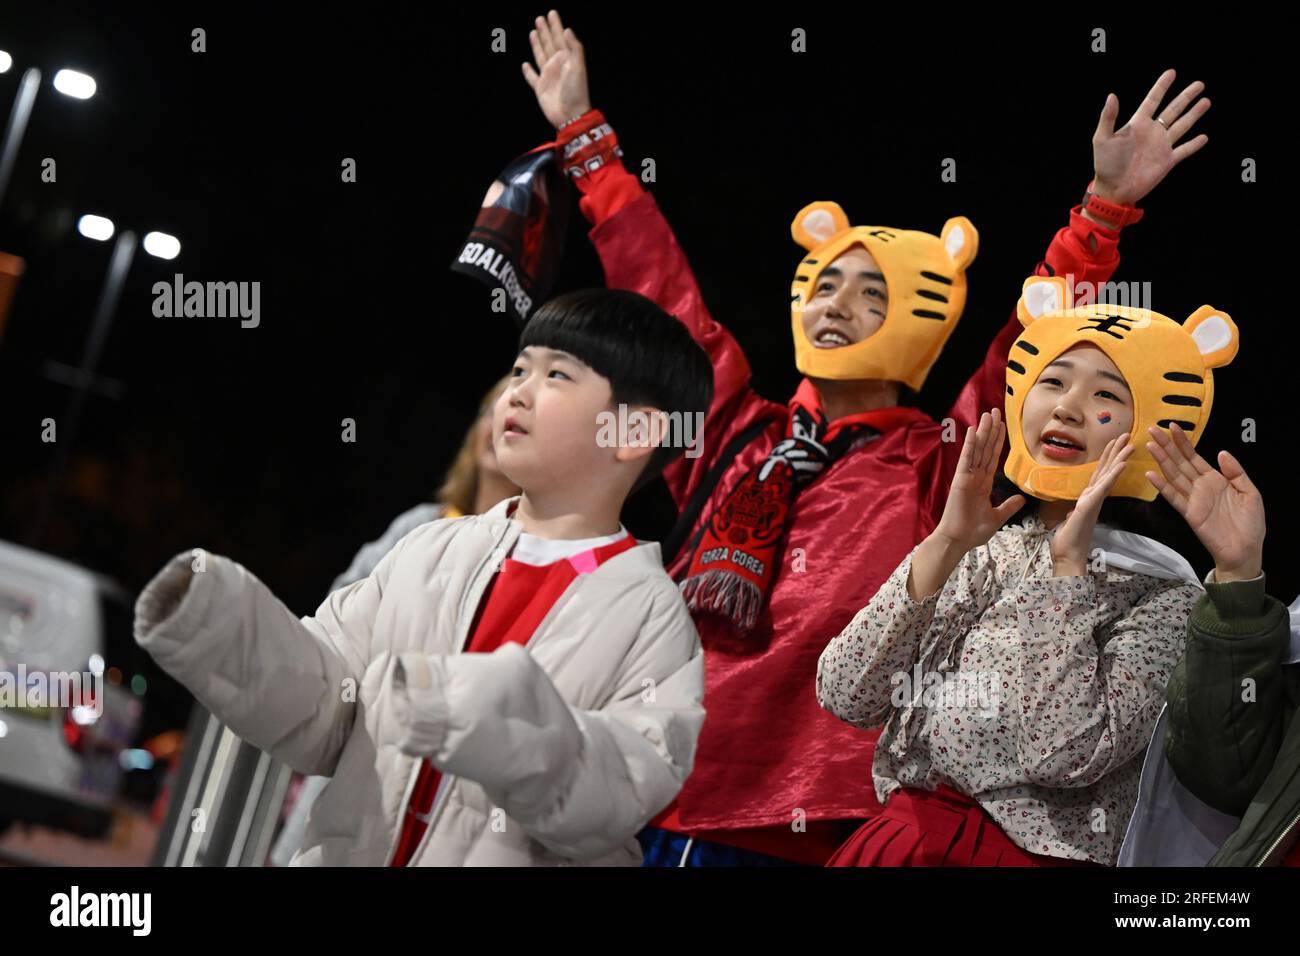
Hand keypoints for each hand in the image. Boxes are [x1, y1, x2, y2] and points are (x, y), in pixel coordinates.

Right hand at [521, 10, 590, 129]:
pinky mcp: (540, 88)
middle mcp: (557, 66)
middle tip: (540, 18)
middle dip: (545, 31)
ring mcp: (548, 77)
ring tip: (533, 32)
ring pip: (540, 56)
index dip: (556, 25)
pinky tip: (525, 64)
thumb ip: (574, 48)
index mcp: (567, 60)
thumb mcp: (578, 68)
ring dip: (537, 44)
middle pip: (549, 44)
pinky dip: (528, 71)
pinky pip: (532, 77)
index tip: (551, 13)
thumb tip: (567, 30)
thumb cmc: (576, 92)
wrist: (570, 116)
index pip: (560, 38)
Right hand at [934, 408, 1026, 554]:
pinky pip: (966, 459)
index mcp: (982, 484)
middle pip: (985, 448)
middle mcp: (974, 477)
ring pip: (977, 449)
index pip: (992, 457)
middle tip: (995, 412)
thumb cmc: (973, 531)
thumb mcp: (997, 517)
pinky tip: (973, 430)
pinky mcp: (960, 480)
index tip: (1002, 426)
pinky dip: (970, 444)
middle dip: (991, 430)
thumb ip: (1008, 506)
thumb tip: (1022, 498)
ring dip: (983, 432)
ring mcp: (967, 477)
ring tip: (988, 415)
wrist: (958, 540)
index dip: (997, 441)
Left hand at [1050, 434, 1133, 575]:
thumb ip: (1074, 514)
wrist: (1067, 556)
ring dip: (1118, 458)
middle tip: (1127, 435)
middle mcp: (1094, 498)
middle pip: (1107, 470)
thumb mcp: (1069, 522)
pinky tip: (1121, 463)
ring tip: (1129, 443)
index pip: (1100, 474)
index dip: (1107, 458)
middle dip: (1116, 451)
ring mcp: (1093, 501)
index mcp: (1089, 499)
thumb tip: (1074, 513)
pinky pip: (1103, 487)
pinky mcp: (1090, 506)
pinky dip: (1112, 474)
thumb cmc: (1068, 541)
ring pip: (1108, 475)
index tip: (1115, 443)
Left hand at [1089, 69, 1209, 208]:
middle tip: (1199, 84)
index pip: (1153, 100)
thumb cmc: (1105, 164)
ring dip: (1194, 114)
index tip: (1172, 72)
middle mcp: (1152, 132)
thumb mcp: (1102, 138)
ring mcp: (1161, 146)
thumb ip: (1108, 117)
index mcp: (1137, 124)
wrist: (1113, 190)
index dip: (1162, 86)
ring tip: (1206, 101)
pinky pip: (1184, 150)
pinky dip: (1194, 144)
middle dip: (1186, 96)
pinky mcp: (1167, 161)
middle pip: (1173, 109)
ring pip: (1182, 125)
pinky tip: (1204, 137)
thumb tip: (1112, 95)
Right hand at [1145, 423, 1264, 581]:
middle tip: (1153, 430)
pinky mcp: (1189, 513)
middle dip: (1167, 446)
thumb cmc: (1250, 523)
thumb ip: (1236, 472)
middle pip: (1180, 462)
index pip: (1195, 457)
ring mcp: (1193, 499)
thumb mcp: (1250, 493)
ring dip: (1161, 460)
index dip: (1183, 442)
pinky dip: (1162, 486)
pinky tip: (1151, 475)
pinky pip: (1174, 497)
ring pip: (1174, 475)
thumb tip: (1221, 452)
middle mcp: (1201, 487)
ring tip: (1150, 446)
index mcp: (1216, 480)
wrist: (1245, 549)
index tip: (1173, 427)